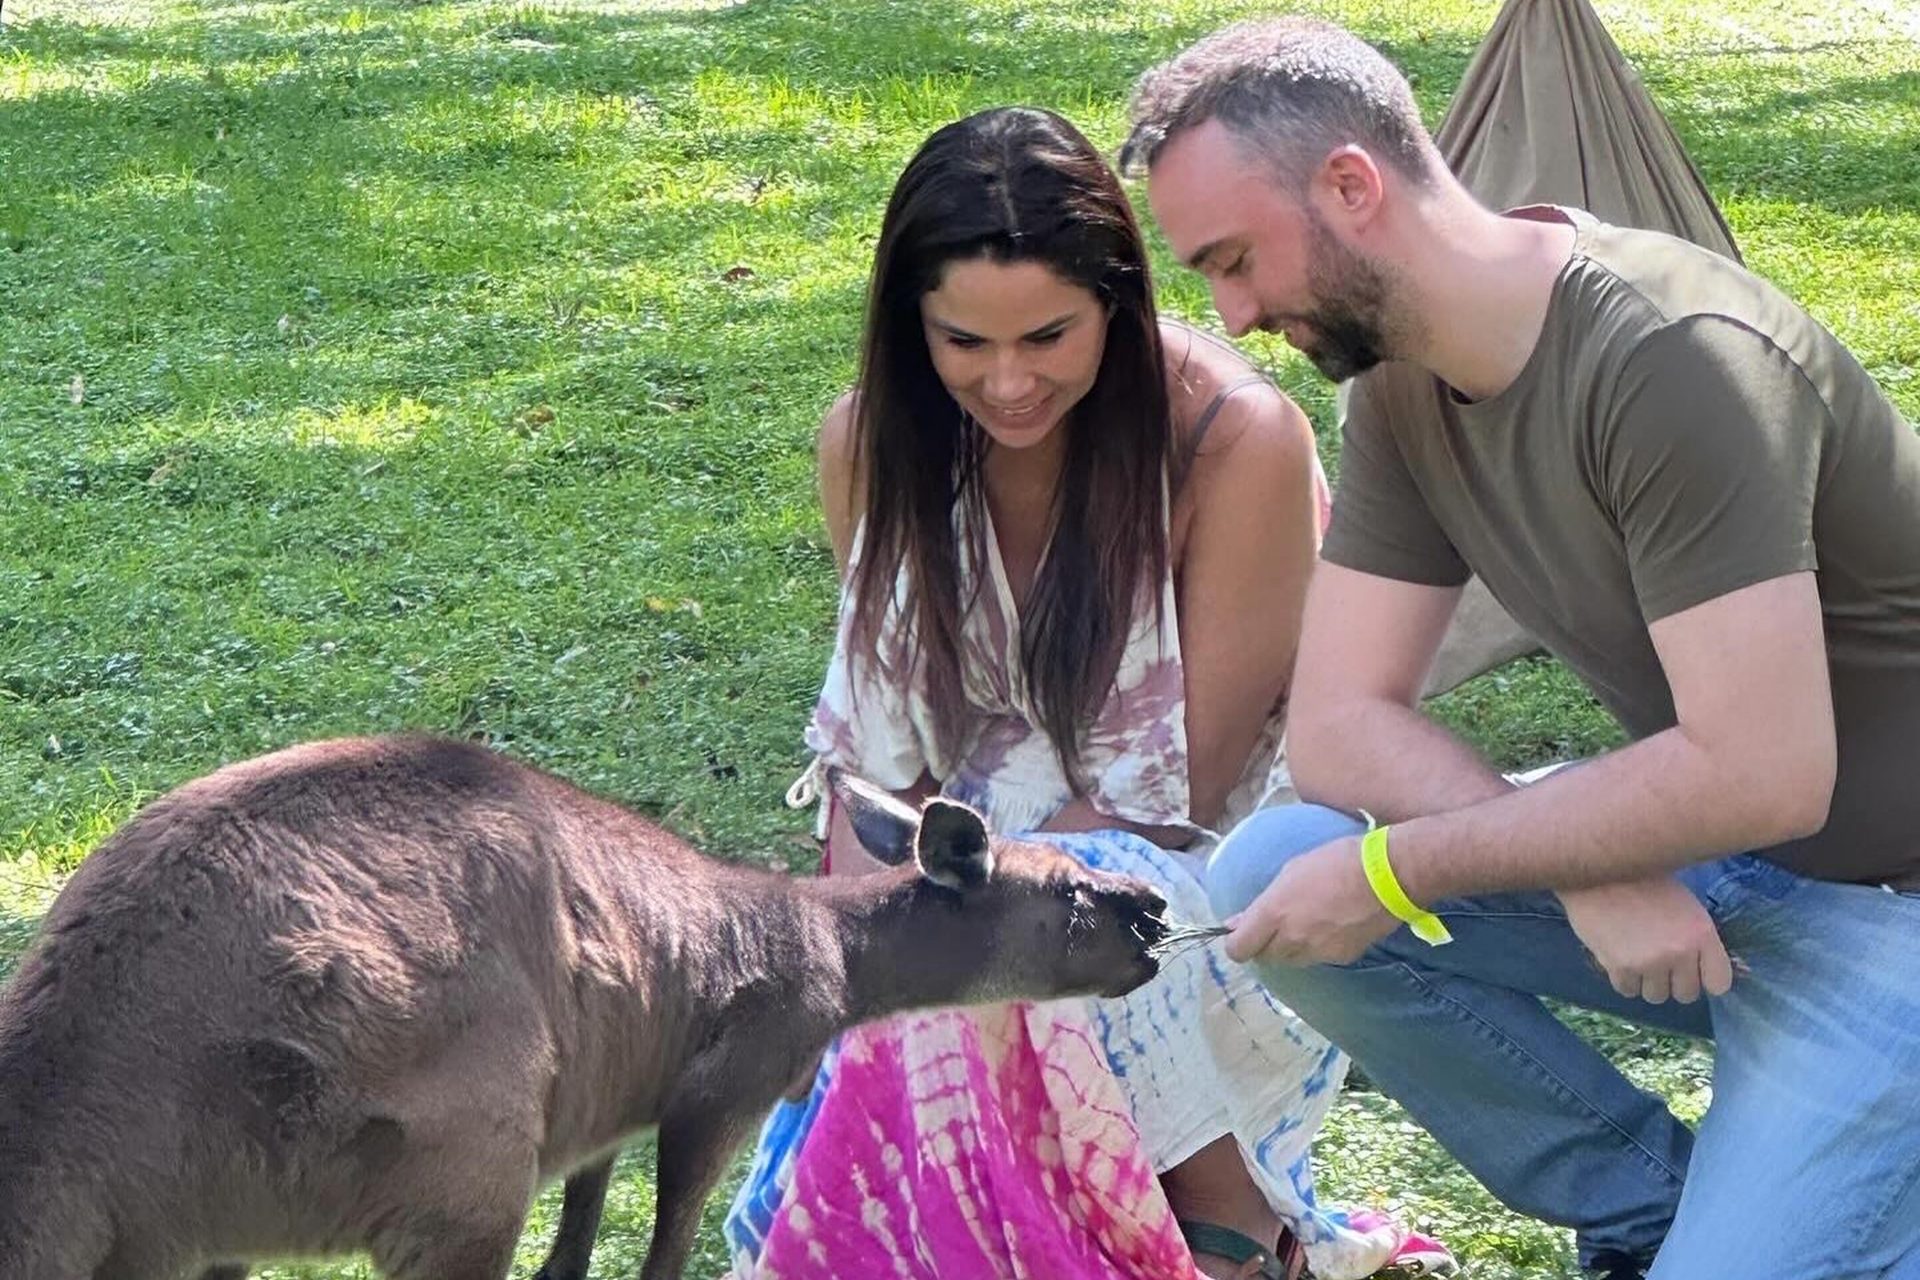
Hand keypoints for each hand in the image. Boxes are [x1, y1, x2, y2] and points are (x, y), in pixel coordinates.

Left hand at [1223, 835, 1398, 965]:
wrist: (1389, 876)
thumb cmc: (1336, 860)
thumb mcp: (1292, 871)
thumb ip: (1263, 903)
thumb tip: (1237, 922)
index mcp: (1274, 913)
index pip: (1238, 949)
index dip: (1237, 942)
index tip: (1243, 931)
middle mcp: (1292, 938)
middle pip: (1264, 957)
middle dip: (1264, 943)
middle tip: (1276, 923)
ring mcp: (1317, 952)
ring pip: (1290, 960)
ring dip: (1289, 948)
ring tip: (1305, 922)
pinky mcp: (1341, 958)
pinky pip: (1318, 959)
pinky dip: (1317, 948)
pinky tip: (1330, 927)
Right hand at [1558, 876, 1733, 1003]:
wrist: (1600, 869)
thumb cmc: (1645, 880)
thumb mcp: (1685, 905)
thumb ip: (1696, 939)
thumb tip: (1701, 968)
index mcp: (1701, 934)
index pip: (1719, 983)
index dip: (1706, 978)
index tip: (1695, 970)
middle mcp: (1679, 953)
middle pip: (1687, 994)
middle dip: (1675, 981)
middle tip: (1662, 963)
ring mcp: (1648, 962)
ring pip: (1657, 996)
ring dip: (1649, 982)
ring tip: (1638, 958)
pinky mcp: (1618, 967)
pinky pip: (1628, 990)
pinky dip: (1626, 979)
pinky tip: (1620, 959)